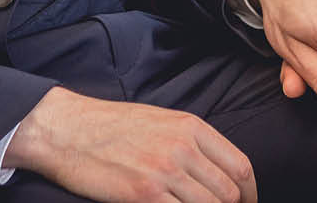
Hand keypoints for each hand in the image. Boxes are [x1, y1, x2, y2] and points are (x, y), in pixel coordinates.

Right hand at [5, 87, 255, 202]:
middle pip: (229, 193)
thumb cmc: (111, 127)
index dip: (250, 195)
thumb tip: (216, 174)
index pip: (240, 167)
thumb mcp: (160, 121)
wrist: (67, 130)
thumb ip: (192, 143)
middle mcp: (183, 148)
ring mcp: (164, 172)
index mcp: (191, 127)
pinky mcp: (144, 194)